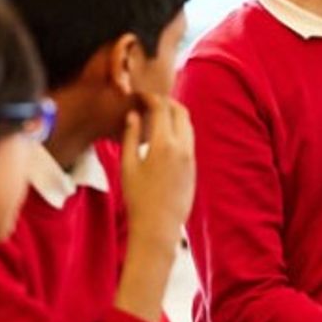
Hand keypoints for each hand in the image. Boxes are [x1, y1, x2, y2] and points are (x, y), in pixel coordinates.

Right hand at [121, 92, 194, 244]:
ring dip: (176, 115)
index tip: (141, 95)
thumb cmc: (137, 198)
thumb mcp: (127, 165)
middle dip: (167, 102)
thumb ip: (130, 137)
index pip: (162, 108)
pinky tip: (165, 136)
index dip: (151, 98)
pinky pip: (189, 140)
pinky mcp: (194, 167)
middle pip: (180, 112)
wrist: (158, 226)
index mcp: (164, 144)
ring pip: (188, 125)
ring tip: (159, 116)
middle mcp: (182, 147)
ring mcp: (191, 157)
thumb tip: (133, 115)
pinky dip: (180, 130)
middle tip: (152, 102)